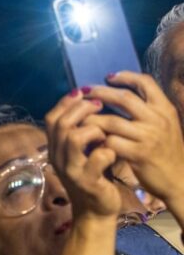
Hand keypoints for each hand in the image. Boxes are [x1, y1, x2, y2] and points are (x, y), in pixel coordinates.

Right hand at [45, 90, 119, 218]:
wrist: (95, 210)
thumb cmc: (93, 176)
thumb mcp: (82, 152)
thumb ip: (80, 132)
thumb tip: (87, 102)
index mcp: (55, 148)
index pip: (51, 118)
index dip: (66, 102)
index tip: (83, 93)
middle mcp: (58, 158)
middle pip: (61, 124)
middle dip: (82, 109)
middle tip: (100, 106)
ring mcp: (71, 170)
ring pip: (74, 138)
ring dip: (94, 129)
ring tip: (106, 133)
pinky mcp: (88, 181)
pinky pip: (98, 157)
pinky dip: (109, 151)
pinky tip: (115, 155)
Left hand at [82, 73, 183, 204]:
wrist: (178, 178)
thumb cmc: (167, 151)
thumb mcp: (165, 124)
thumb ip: (148, 110)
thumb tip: (123, 94)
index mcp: (165, 109)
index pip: (146, 82)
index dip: (126, 76)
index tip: (108, 76)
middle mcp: (158, 119)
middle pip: (123, 98)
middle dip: (100, 92)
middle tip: (84, 92)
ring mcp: (148, 137)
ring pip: (112, 121)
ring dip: (92, 119)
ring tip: (80, 119)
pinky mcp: (138, 154)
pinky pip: (111, 142)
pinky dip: (98, 140)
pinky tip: (90, 140)